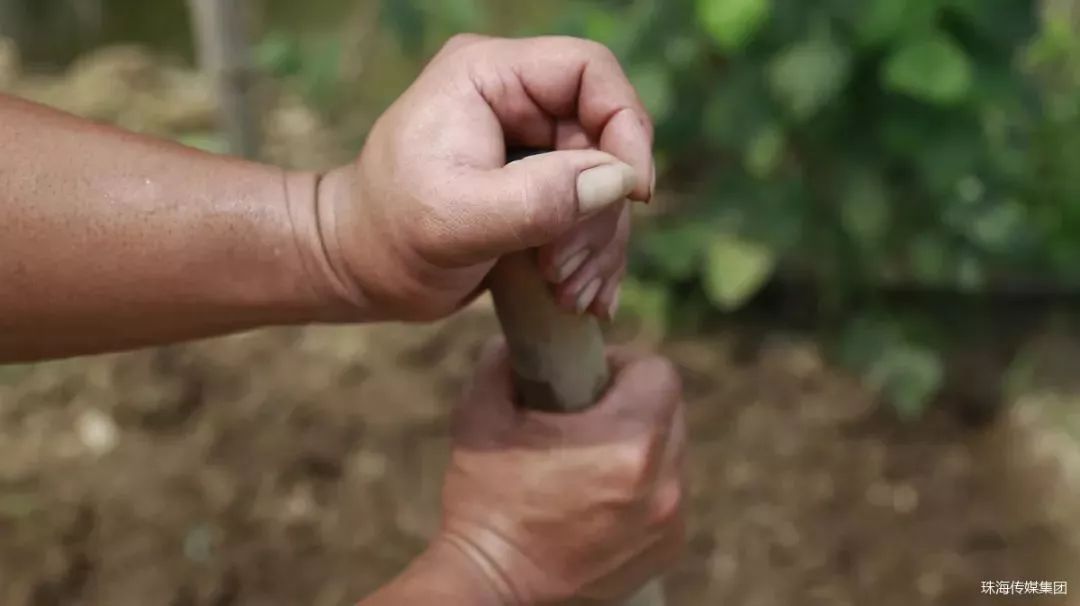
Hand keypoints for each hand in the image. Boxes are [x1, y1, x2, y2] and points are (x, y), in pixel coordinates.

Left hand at [312, 35, 653, 320]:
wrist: (358, 270)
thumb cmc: (389, 237)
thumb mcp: (458, 220)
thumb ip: (539, 199)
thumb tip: (618, 181)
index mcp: (488, 76)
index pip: (590, 72)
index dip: (625, 126)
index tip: (635, 193)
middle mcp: (514, 99)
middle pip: (604, 137)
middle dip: (599, 211)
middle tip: (563, 271)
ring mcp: (528, 144)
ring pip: (605, 183)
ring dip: (597, 245)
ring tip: (568, 294)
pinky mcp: (536, 186)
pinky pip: (590, 212)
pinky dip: (592, 258)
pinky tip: (579, 299)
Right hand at [436, 341, 685, 603]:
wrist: (491, 584)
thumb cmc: (484, 501)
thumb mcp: (480, 416)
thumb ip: (500, 360)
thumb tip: (516, 336)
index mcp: (626, 442)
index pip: (659, 372)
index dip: (624, 364)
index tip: (590, 377)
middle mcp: (662, 483)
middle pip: (670, 410)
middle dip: (634, 402)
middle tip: (588, 413)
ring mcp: (669, 520)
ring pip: (673, 452)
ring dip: (642, 444)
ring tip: (593, 457)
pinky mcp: (668, 548)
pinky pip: (670, 494)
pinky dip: (646, 486)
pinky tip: (602, 494)